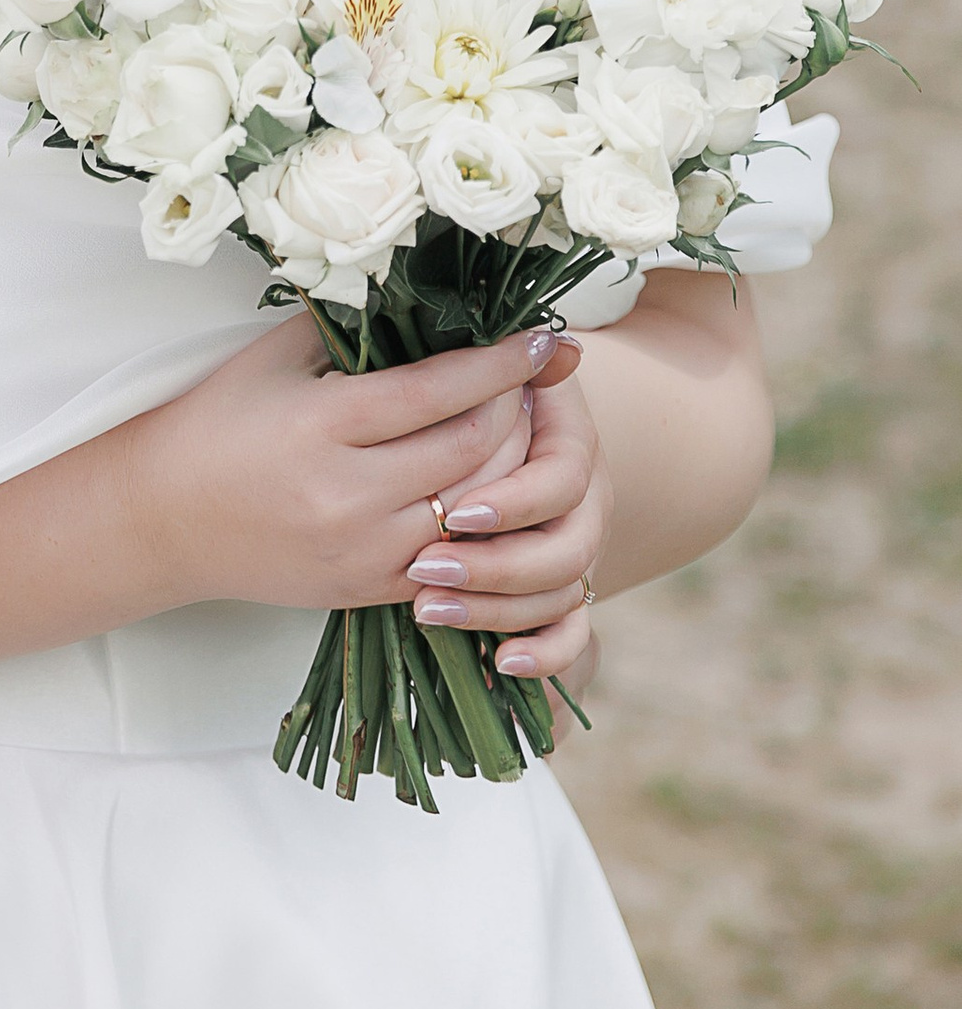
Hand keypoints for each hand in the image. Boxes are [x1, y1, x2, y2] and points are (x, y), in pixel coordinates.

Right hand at [120, 320, 572, 622]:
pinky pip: (451, 558)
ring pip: (475, 509)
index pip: (439, 390)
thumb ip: (349, 325)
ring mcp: (362, 550)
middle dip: (518, 410)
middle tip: (537, 380)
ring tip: (523, 430)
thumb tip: (426, 292)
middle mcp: (349, 492)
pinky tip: (492, 490)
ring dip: (511, 468)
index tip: (545, 338)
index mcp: (322, 423)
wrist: (163, 519)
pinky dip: (480, 522)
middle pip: (473, 450)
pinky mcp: (365, 589)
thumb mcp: (275, 358)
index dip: (501, 364)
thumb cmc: (216, 421)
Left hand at [403, 338, 607, 698]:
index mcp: (569, 438)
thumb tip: (558, 344)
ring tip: (426, 608)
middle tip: (424, 569)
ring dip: (498, 608)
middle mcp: (584, 497)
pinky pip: (573, 636)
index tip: (455, 513)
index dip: (514, 501)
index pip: (560, 480)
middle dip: (496, 565)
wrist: (504, 423)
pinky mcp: (562, 590)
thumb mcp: (471, 368)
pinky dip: (544, 655)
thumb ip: (488, 363)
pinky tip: (498, 663)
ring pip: (562, 594)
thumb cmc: (466, 385)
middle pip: (567, 548)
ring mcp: (577, 546)